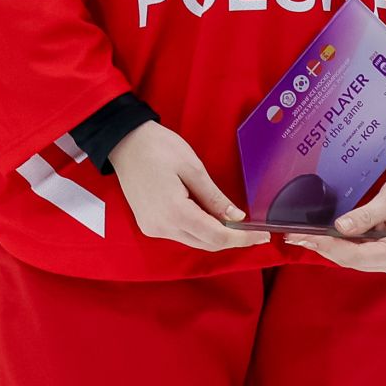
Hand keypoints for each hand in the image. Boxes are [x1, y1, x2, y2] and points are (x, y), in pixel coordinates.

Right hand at [109, 121, 269, 251]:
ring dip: (215, 235)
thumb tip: (237, 218)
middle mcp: (161, 227)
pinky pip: (181, 234)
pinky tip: (209, 218)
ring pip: (193, 241)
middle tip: (254, 231)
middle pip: (206, 244)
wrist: (123, 141)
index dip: (242, 238)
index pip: (217, 236)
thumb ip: (215, 197)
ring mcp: (152, 228)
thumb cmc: (158, 147)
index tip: (263, 236)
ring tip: (235, 224)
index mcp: (174, 212)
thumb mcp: (192, 167)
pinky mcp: (148, 224)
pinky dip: (198, 230)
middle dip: (232, 239)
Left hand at [286, 167, 385, 274]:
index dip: (328, 246)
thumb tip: (340, 227)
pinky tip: (318, 234)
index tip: (306, 236)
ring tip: (299, 235)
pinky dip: (336, 242)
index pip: (356, 255)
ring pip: (350, 256)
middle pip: (350, 259)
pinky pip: (356, 249)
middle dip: (321, 247)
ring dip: (326, 246)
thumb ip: (367, 215)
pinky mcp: (382, 249)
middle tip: (292, 235)